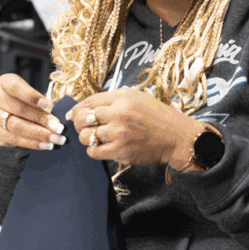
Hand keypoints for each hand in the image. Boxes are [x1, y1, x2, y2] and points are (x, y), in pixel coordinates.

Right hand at [0, 73, 65, 149]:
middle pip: (17, 110)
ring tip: (54, 139)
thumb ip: (40, 101)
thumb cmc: (23, 96)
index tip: (50, 106)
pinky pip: (13, 140)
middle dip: (40, 120)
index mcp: (4, 82)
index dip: (32, 97)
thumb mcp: (30, 91)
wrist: (6, 107)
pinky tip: (45, 145)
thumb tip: (55, 119)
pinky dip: (31, 143)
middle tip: (58, 128)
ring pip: (15, 127)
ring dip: (38, 135)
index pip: (15, 87)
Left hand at [67, 87, 203, 167]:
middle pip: (83, 118)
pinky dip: (93, 150)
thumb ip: (113, 99)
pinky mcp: (121, 152)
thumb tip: (85, 108)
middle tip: (83, 126)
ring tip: (95, 137)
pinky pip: (94, 152)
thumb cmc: (157, 116)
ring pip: (86, 136)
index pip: (89, 101)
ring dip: (86, 137)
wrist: (176, 137)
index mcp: (123, 98)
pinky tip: (101, 147)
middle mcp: (119, 114)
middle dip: (78, 123)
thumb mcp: (138, 97)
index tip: (72, 114)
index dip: (77, 108)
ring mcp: (119, 134)